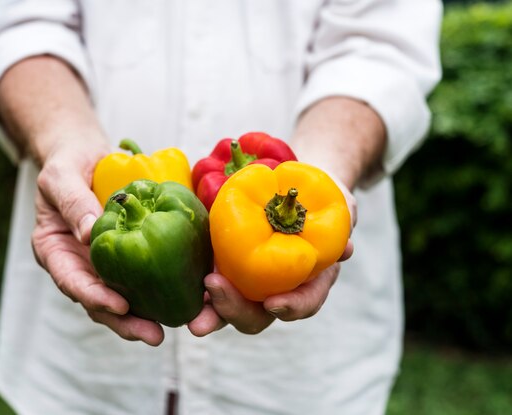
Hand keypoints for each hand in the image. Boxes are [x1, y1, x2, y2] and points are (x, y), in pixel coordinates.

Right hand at [31, 141, 165, 345]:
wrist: (85, 156)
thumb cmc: (68, 163)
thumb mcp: (62, 176)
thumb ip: (73, 202)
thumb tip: (89, 233)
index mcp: (55, 251)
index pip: (71, 281)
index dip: (94, 298)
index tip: (119, 307)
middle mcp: (78, 265)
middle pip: (98, 301)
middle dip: (125, 322)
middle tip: (153, 335)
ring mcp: (102, 263)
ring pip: (121, 297)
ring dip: (144, 316)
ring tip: (172, 328)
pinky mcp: (126, 255)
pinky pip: (141, 276)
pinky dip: (159, 290)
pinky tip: (183, 298)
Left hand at [188, 180, 356, 336]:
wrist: (292, 187)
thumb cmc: (319, 199)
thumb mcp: (338, 206)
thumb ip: (343, 225)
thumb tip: (345, 250)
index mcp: (306, 280)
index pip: (303, 303)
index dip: (291, 308)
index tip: (274, 303)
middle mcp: (273, 289)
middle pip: (256, 316)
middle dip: (234, 311)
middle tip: (214, 289)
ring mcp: (244, 280)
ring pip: (226, 309)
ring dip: (209, 313)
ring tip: (193, 315)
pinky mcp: (222, 264)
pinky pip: (206, 282)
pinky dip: (191, 288)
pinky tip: (177, 287)